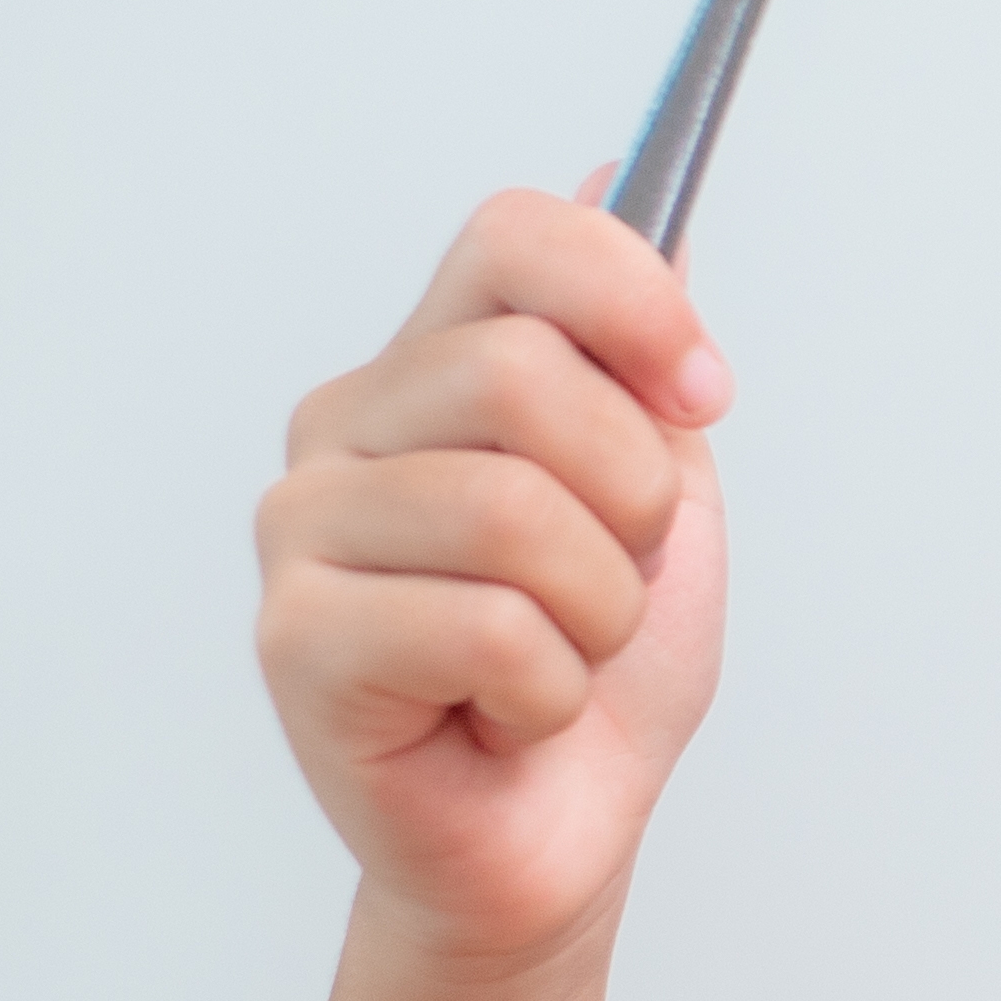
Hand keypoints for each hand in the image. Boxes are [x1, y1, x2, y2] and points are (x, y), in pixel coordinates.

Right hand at [252, 189, 730, 970]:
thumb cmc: (598, 666)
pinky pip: (487, 629)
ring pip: (515, 510)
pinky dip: (549, 691)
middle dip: (633, 498)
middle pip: (525, 372)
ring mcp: (303, 531)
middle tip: (615, 576)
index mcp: (429, 368)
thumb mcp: (660, 480)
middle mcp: (344, 427)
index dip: (634, 301)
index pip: (515, 238)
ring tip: (559, 654)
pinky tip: (506, 714)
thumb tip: (620, 167)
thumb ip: (635, 336)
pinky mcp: (295, 642)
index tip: (705, 393)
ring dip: (598, 609)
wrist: (560, 833)